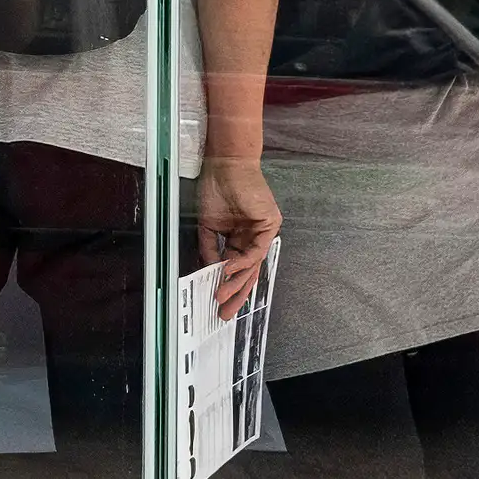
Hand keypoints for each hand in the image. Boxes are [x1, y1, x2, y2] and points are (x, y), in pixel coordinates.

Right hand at [195, 155, 281, 315]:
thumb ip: (210, 250)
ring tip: (221, 297)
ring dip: (236, 282)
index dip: (227, 286)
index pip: (236, 268)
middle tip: (224, 313)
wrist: (225, 165)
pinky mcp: (270, 224)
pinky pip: (256, 250)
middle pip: (247, 272)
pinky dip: (242, 262)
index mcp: (240, 238)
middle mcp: (253, 237)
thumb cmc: (216, 189)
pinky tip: (227, 271)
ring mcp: (263, 232)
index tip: (216, 302)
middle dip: (235, 294)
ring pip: (252, 265)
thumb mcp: (208, 226)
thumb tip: (209, 272)